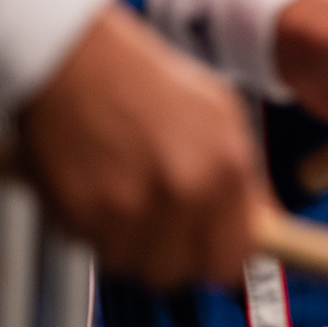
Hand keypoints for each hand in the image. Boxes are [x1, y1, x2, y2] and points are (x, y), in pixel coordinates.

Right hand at [20, 6, 264, 286]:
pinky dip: (92, 231)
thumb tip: (261, 224)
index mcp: (226, 166)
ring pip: (138, 267)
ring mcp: (136, 207)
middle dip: (172, 255)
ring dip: (130, 245)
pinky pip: (95, 251)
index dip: (219, 257)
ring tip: (121, 199)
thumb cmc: (135, 76)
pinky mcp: (86, 215)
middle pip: (185, 271)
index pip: (236, 256)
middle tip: (157, 225)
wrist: (66, 54)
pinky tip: (93, 190)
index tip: (208, 251)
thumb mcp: (215, 111)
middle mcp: (186, 190)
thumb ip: (240, 174)